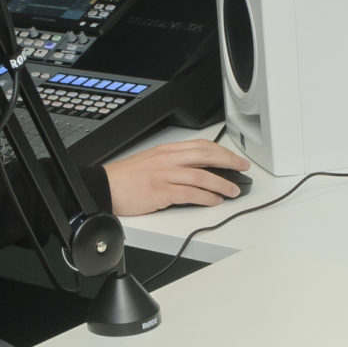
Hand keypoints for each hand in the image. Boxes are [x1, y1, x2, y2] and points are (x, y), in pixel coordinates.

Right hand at [100, 138, 249, 215]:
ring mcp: (165, 175)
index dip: (222, 151)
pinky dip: (206, 197)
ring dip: (222, 184)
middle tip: (242, 169)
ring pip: (202, 176)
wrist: (105, 187)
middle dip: (229, 162)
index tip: (234, 158)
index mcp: (167, 150)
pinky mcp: (161, 192)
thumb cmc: (125, 178)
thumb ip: (172, 163)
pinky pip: (190, 193)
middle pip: (206, 156)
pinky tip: (214, 200)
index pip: (201, 146)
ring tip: (233, 191)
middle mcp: (168, 159)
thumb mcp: (151, 161)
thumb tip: (194, 170)